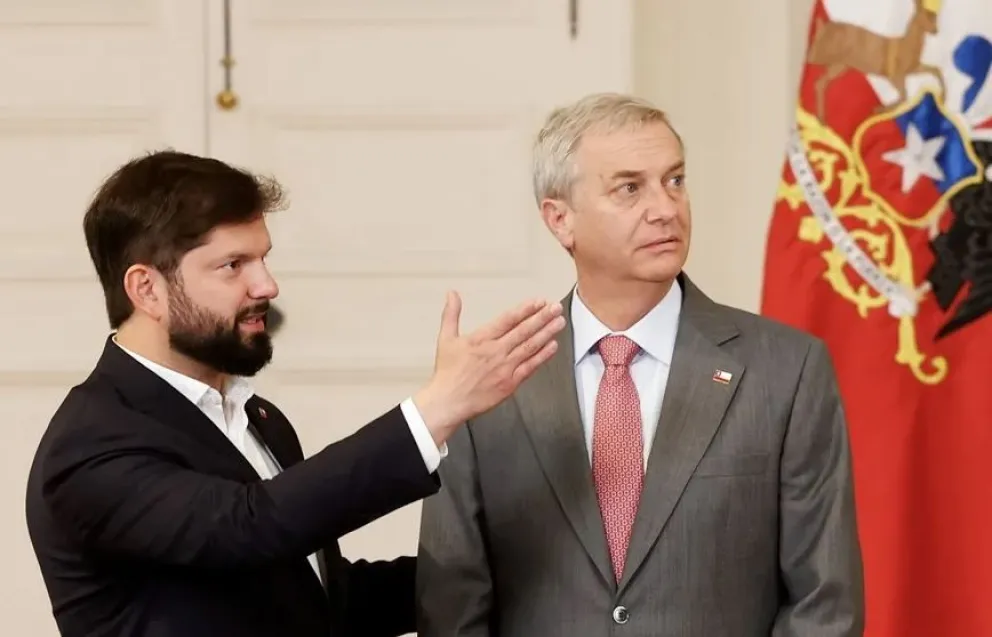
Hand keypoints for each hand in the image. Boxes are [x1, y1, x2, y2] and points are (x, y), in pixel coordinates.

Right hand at [413, 291, 564, 445]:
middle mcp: (496, 351)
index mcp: (481, 339)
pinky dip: (543, 356)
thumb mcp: (446, 338)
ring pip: (530, 347)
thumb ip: (451, 314)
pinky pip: (530, 367)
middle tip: (555, 308)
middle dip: (542, 317)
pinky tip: (553, 346)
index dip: (526, 309)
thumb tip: (452, 294)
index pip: (508, 319)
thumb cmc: (447, 373)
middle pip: (524, 331)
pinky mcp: (510, 383)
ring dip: (546, 333)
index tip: (539, 301)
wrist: (448, 401)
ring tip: (559, 322)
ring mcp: (505, 367)